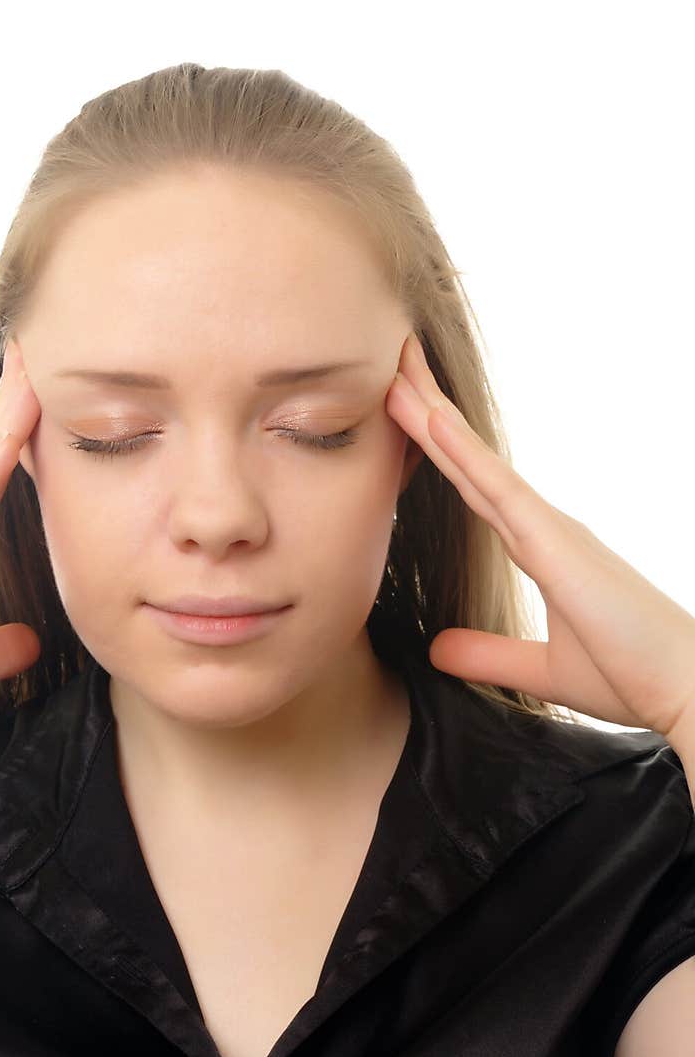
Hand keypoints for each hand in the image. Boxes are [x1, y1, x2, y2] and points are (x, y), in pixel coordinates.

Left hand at [386, 333, 694, 757]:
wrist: (685, 689)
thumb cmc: (631, 674)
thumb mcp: (541, 668)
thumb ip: (487, 654)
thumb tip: (437, 648)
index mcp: (540, 547)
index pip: (474, 486)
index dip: (438, 448)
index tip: (404, 411)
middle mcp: (543, 526)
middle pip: (470, 462)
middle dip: (428, 413)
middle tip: (391, 367)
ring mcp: (551, 528)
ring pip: (477, 463)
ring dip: (434, 416)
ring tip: (397, 372)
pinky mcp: (558, 544)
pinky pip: (502, 490)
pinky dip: (466, 454)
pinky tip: (434, 419)